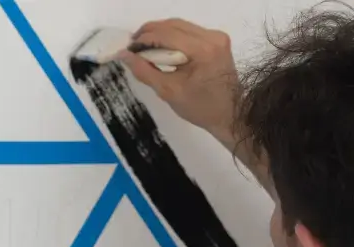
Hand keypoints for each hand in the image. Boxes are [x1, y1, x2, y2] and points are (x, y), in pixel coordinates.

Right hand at [121, 19, 240, 144]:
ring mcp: (217, 37)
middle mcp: (212, 37)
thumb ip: (144, 71)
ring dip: (161, 33)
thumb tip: (124, 55)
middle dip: (151, 32)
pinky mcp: (218, 40)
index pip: (167, 34)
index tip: (129, 49)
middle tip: (134, 46)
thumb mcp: (167, 91)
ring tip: (145, 47)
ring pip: (181, 26)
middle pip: (174, 25)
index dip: (144, 38)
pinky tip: (163, 48)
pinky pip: (189, 32)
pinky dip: (174, 37)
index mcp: (203, 50)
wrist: (230, 115)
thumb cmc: (199, 108)